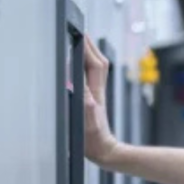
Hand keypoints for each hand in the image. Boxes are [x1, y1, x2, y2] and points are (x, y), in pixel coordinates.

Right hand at [83, 35, 118, 164]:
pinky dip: (85, 66)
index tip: (80, 34)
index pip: (93, 64)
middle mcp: (97, 91)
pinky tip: (78, 67)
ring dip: (89, 54)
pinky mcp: (93, 100)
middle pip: (97, 62)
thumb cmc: (93, 140)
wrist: (104, 152)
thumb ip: (86, 104)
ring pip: (95, 68)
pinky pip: (90, 77)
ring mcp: (96, 95)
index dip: (87, 48)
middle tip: (80, 32)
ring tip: (80, 43)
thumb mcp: (87, 121)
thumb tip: (80, 87)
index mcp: (94, 93)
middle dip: (90, 46)